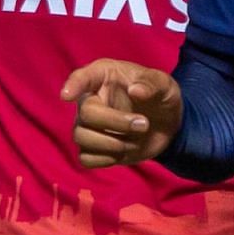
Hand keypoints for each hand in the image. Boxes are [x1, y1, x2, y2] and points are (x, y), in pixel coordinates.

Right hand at [62, 58, 183, 168]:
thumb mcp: (164, 84)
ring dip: (111, 143)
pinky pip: (85, 158)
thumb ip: (152, 84)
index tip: (66, 96)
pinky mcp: (94, 148)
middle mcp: (90, 99)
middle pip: (85, 113)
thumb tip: (136, 91)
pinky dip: (105, 159)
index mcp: (102, 76)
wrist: (167, 124)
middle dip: (115, 122)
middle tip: (143, 124)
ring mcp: (89, 125)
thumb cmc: (160, 96)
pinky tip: (122, 152)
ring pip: (81, 137)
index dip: (73, 86)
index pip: (82, 77)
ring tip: (134, 140)